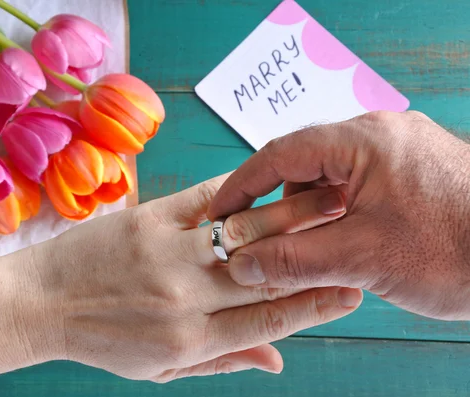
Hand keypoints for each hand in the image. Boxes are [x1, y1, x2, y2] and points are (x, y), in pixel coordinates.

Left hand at [27, 175, 360, 381]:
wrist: (38, 304)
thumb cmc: (101, 338)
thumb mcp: (160, 367)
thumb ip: (221, 362)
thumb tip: (278, 361)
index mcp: (190, 342)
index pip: (269, 321)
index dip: (315, 306)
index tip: (350, 291)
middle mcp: (184, 299)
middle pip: (267, 274)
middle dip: (317, 255)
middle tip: (352, 236)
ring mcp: (166, 255)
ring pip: (246, 233)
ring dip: (292, 216)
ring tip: (328, 201)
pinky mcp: (147, 220)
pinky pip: (206, 199)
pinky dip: (241, 189)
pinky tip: (266, 180)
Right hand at [208, 111, 469, 320]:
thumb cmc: (459, 251)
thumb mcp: (362, 258)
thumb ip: (293, 259)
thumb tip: (241, 264)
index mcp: (364, 139)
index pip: (279, 153)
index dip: (241, 185)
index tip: (219, 212)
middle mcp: (380, 134)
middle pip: (303, 163)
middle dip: (277, 203)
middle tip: (260, 240)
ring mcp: (399, 149)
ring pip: (330, 176)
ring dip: (308, 211)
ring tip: (307, 248)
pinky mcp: (412, 170)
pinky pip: (357, 183)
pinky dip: (337, 211)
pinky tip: (341, 241)